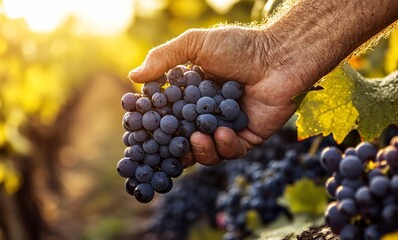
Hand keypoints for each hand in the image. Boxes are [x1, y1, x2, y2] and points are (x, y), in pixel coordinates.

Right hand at [129, 26, 309, 165]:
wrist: (280, 57)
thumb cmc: (239, 47)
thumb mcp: (196, 44)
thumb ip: (164, 58)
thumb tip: (133, 76)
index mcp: (192, 96)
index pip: (168, 116)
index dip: (155, 125)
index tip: (141, 131)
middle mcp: (207, 114)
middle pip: (184, 140)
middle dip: (173, 148)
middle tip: (166, 148)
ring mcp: (227, 128)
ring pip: (206, 152)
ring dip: (200, 150)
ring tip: (199, 139)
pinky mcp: (247, 138)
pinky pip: (231, 152)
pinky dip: (224, 146)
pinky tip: (222, 133)